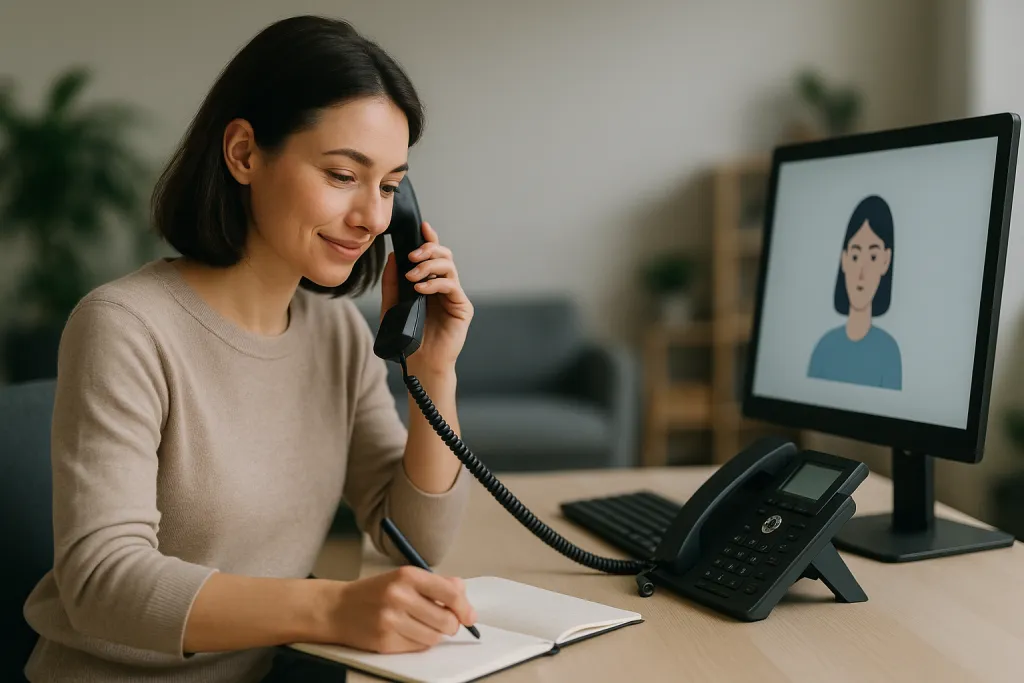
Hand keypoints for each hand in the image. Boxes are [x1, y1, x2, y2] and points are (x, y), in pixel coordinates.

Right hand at [325, 566, 476, 652]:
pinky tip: (406, 632)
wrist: (337, 608)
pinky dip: (418, 642)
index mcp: (407, 576)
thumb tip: (463, 595)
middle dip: (451, 624)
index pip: (450, 593)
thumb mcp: (403, 578)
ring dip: (433, 634)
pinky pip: (418, 647)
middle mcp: (399, 596)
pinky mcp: (384, 641)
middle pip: (446, 620)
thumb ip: (436, 584)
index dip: (465, 608)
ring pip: (434, 637)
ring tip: (420, 625)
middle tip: (444, 621)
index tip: (469, 616)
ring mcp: (391, 620)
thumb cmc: (375, 592)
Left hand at [380, 221, 472, 374]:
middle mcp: (444, 286)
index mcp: (429, 282)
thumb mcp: (391, 306)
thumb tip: (394, 257)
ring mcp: (454, 296)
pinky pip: (452, 286)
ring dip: (430, 266)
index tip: (422, 227)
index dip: (430, 239)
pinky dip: (435, 283)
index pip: (432, 255)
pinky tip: (420, 289)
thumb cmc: (407, 336)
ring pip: (449, 267)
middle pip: (444, 255)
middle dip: (428, 250)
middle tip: (412, 256)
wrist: (419, 363)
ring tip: (412, 277)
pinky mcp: (462, 307)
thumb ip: (391, 283)